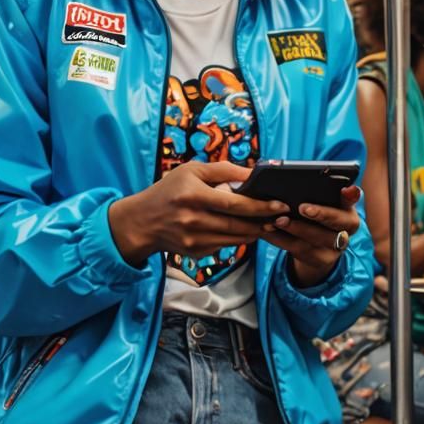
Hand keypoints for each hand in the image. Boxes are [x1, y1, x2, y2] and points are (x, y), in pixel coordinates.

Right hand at [108, 162, 287, 267]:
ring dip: (254, 232)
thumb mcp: (191, 171)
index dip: (260, 206)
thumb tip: (253, 173)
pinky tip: (245, 230)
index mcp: (193, 195)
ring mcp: (195, 240)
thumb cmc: (169, 191)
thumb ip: (223, 170)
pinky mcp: (196, 252)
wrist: (142, 222)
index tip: (279, 204)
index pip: (235, 204)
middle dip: (263, 221)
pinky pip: (225, 246)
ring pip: (235, 239)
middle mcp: (194, 220)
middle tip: (281, 216)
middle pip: (239, 225)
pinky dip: (237, 239)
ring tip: (267, 223)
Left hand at [259, 185, 361, 288]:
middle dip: (321, 214)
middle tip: (303, 207)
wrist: (315, 249)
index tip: (346, 189)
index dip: (350, 195)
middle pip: (337, 222)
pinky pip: (298, 249)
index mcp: (348, 210)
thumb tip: (299, 173)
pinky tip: (268, 230)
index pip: (353, 200)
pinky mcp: (320, 260)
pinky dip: (280, 239)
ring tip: (278, 220)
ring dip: (295, 228)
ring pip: (316, 238)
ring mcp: (335, 248)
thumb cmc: (315, 218)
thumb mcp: (321, 205)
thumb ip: (319, 192)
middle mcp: (346, 230)